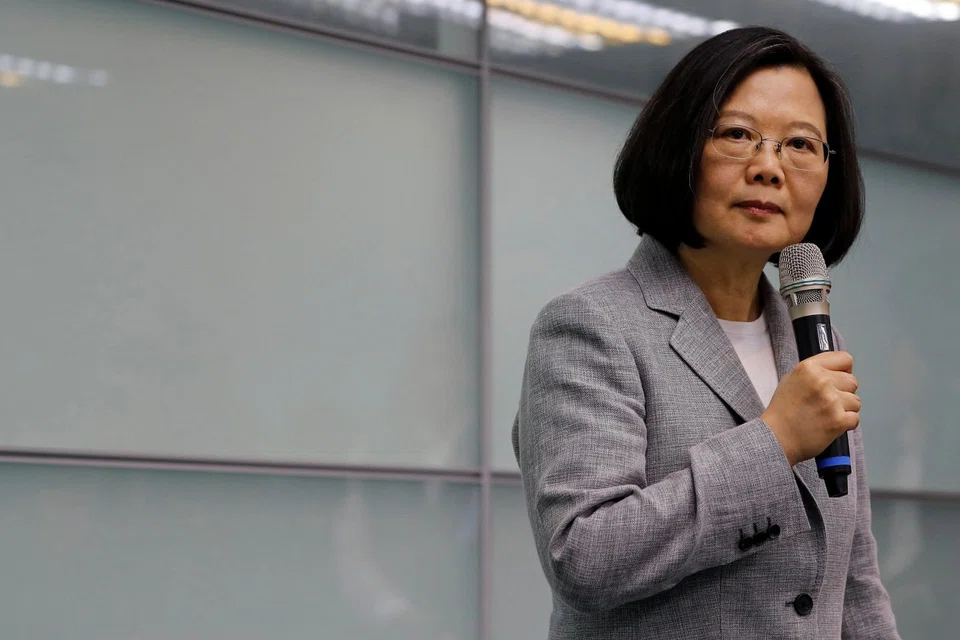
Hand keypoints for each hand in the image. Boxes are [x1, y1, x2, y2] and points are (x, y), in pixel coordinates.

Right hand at [761, 351, 860, 466]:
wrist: (776, 437)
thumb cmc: (782, 411)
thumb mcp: (790, 380)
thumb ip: (813, 372)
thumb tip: (835, 371)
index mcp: (808, 368)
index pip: (844, 359)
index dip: (844, 371)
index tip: (838, 380)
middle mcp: (821, 381)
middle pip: (852, 381)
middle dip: (843, 392)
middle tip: (827, 403)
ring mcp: (831, 401)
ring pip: (856, 401)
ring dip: (845, 409)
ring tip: (826, 415)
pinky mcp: (839, 420)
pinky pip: (855, 418)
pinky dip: (845, 424)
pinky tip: (830, 425)